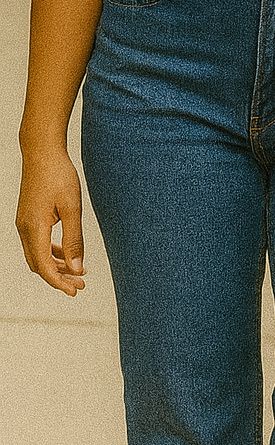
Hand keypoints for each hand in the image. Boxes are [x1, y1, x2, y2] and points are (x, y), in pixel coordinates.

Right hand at [16, 148, 86, 296]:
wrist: (42, 152)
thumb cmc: (59, 175)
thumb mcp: (72, 207)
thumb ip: (74, 239)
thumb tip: (77, 268)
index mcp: (34, 229)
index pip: (44, 267)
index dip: (59, 283)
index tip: (76, 291)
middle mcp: (24, 229)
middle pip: (39, 265)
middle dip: (59, 278)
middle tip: (81, 285)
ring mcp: (24, 224)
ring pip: (38, 255)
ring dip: (56, 266)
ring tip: (79, 272)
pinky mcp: (28, 218)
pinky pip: (38, 243)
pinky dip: (52, 252)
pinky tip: (68, 253)